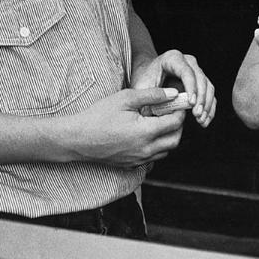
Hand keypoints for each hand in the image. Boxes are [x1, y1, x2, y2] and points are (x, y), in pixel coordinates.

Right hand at [71, 87, 185, 167]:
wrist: (78, 138)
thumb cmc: (100, 115)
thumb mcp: (126, 98)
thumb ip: (153, 95)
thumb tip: (173, 93)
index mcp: (146, 132)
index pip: (176, 123)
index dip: (180, 111)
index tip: (178, 102)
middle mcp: (146, 150)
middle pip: (176, 140)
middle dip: (178, 125)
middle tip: (171, 111)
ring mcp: (139, 159)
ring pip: (166, 150)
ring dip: (168, 136)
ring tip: (158, 121)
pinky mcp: (133, 164)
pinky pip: (154, 157)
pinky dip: (157, 146)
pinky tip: (146, 133)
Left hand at [132, 49, 215, 127]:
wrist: (148, 76)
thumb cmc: (144, 80)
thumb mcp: (142, 87)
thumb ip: (149, 96)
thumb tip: (162, 107)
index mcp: (172, 58)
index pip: (186, 72)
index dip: (191, 87)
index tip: (191, 104)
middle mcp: (188, 62)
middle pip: (201, 79)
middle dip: (201, 99)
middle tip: (197, 115)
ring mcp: (196, 70)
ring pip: (208, 87)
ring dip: (207, 105)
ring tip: (201, 120)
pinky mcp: (200, 82)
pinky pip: (209, 94)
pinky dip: (209, 108)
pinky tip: (205, 120)